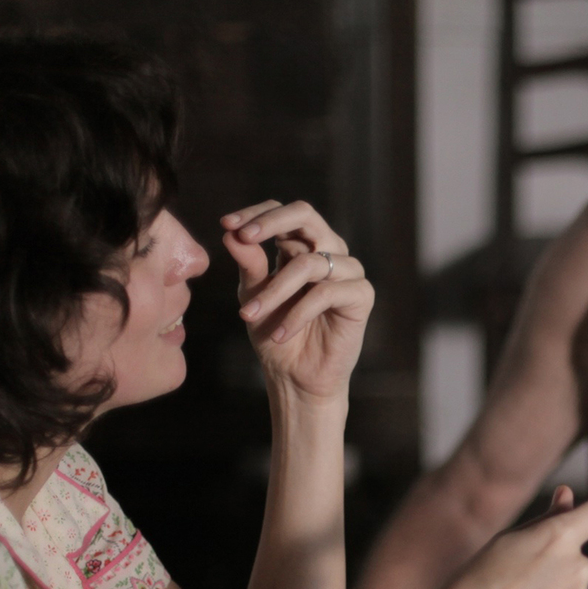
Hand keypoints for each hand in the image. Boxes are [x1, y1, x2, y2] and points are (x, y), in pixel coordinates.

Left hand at [221, 200, 372, 403]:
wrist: (296, 376)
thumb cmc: (275, 333)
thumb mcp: (253, 294)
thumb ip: (248, 263)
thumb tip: (231, 233)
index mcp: (300, 246)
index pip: (282, 212)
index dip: (256, 213)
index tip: (226, 225)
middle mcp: (327, 252)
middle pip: (306, 215)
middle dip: (271, 223)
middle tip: (243, 237)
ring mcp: (347, 272)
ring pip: (309, 262)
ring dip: (275, 290)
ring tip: (249, 315)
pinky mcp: (361, 296)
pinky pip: (326, 293)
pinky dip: (298, 313)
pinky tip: (281, 333)